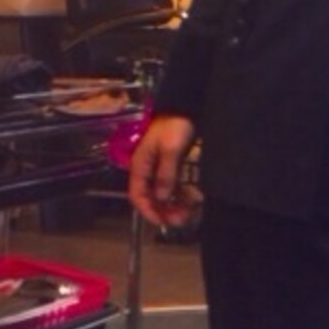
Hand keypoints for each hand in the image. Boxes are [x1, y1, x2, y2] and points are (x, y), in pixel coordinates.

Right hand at [128, 113, 199, 227]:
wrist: (185, 107)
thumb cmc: (174, 126)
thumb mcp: (170, 149)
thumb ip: (165, 173)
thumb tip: (161, 197)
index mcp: (141, 165)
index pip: (138, 195)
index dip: (147, 210)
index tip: (161, 222)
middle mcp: (148, 170)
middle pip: (151, 197)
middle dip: (163, 211)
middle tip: (180, 221)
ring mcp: (160, 168)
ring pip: (163, 194)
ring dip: (173, 205)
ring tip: (187, 215)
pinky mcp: (172, 166)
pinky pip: (174, 186)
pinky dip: (180, 195)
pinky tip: (191, 202)